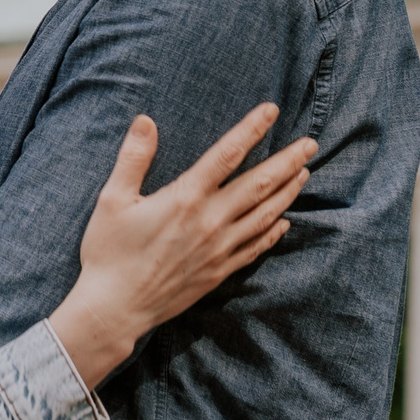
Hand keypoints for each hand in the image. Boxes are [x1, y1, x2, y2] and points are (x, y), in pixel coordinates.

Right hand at [47, 103, 312, 387]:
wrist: (115, 308)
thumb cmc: (109, 252)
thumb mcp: (112, 199)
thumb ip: (133, 158)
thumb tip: (146, 120)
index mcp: (185, 197)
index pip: (227, 154)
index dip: (251, 129)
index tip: (271, 111)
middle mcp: (210, 221)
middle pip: (259, 184)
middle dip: (288, 161)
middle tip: (310, 144)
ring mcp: (218, 249)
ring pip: (264, 215)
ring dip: (287, 192)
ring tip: (305, 173)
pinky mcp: (219, 272)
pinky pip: (255, 248)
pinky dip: (273, 232)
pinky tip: (284, 222)